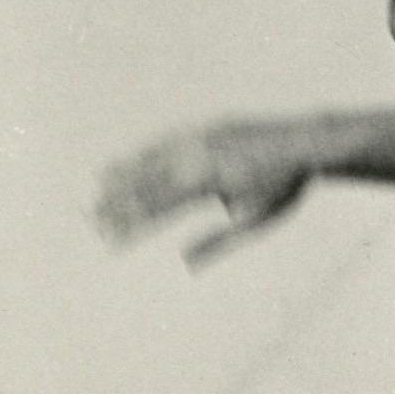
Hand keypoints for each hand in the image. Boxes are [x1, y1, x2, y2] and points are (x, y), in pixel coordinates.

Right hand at [94, 119, 313, 265]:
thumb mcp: (251, 221)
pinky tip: (131, 160)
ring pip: (148, 159)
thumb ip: (215, 243)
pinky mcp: (202, 127)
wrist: (303, 143)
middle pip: (143, 184)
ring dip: (121, 176)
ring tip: (96, 190)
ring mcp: (195, 138)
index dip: (129, 226)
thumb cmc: (280, 188)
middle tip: (91, 223)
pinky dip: (143, 153)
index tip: (109, 241)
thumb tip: (184, 266)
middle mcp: (193, 157)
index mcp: (203, 184)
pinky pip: (164, 141)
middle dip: (115, 205)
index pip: (154, 209)